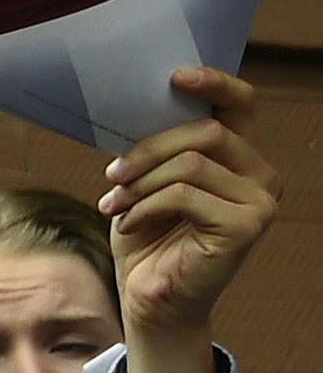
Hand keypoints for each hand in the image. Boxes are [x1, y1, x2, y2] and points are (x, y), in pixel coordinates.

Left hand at [103, 68, 277, 372]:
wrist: (150, 295)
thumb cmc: (147, 235)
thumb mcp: (146, 180)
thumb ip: (158, 147)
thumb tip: (137, 102)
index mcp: (238, 156)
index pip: (240, 104)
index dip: (213, 82)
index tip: (174, 76)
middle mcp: (260, 175)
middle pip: (205, 132)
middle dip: (148, 151)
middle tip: (112, 175)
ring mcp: (260, 202)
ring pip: (190, 163)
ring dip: (141, 183)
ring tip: (115, 205)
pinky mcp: (246, 226)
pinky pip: (184, 195)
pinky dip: (145, 206)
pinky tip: (129, 223)